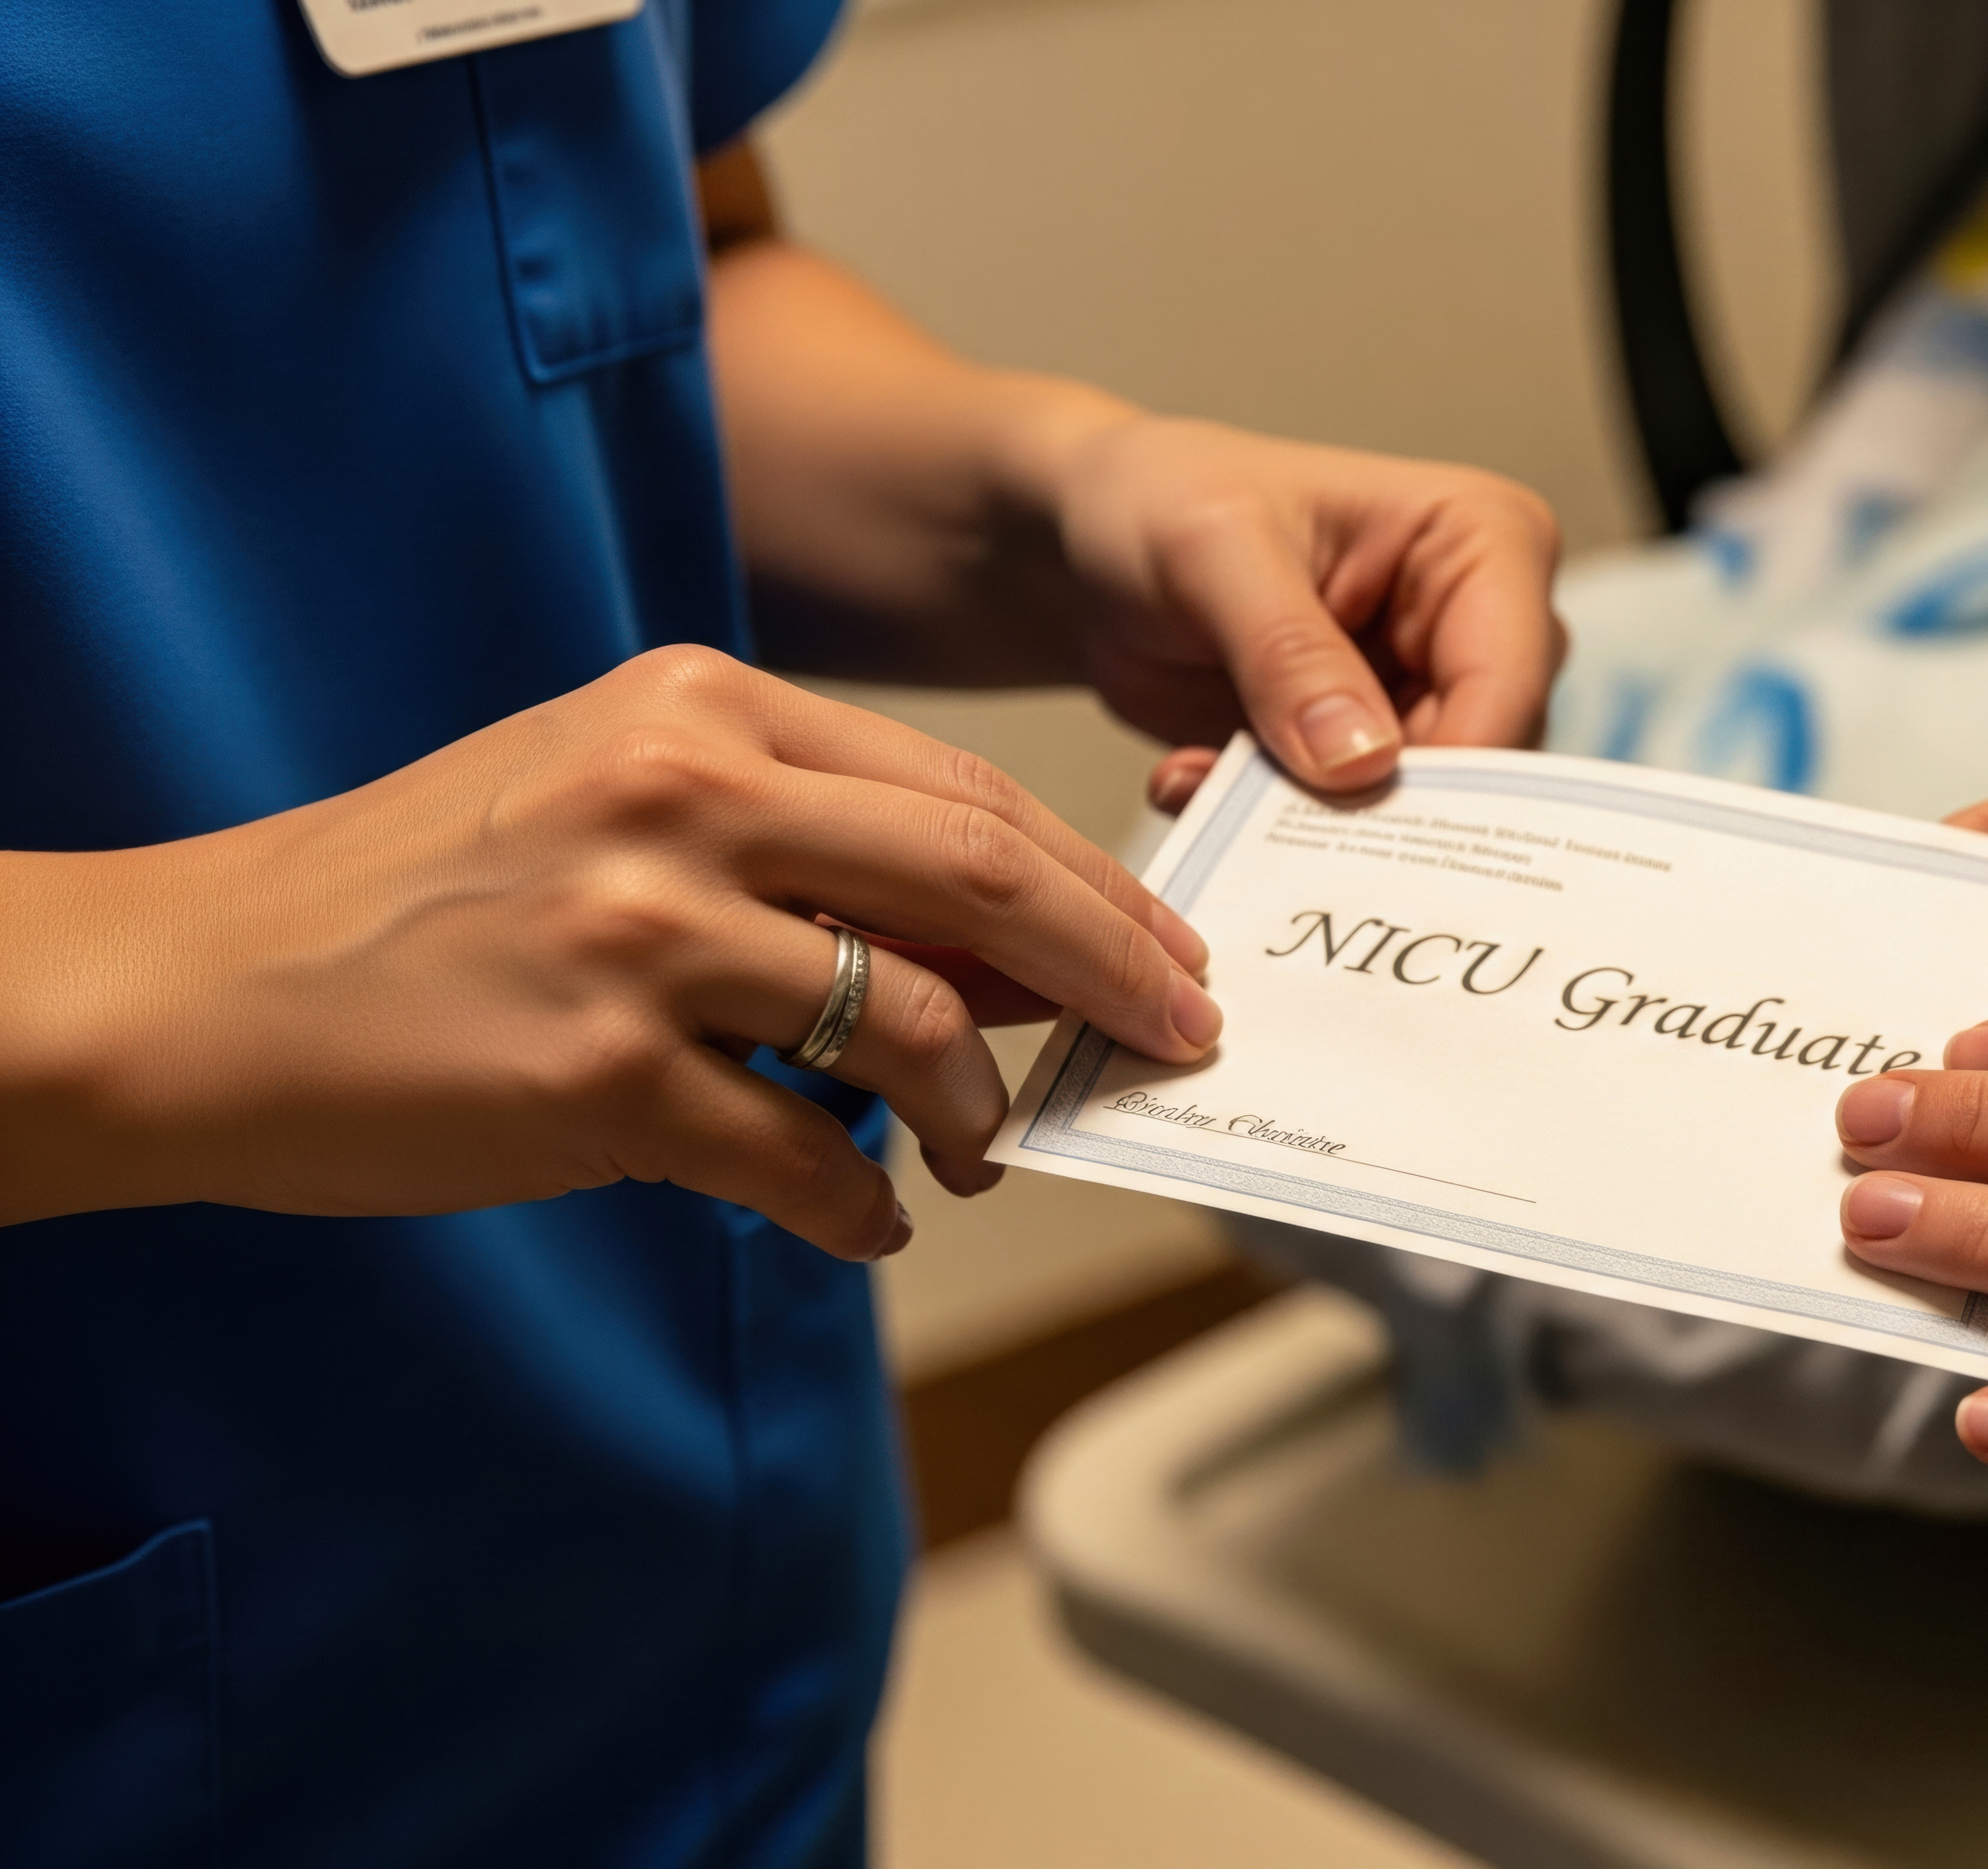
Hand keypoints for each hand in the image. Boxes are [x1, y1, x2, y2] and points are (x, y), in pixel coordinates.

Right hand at [0, 646, 1214, 1257]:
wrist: (212, 986)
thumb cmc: (428, 899)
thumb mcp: (619, 802)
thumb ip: (800, 848)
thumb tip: (993, 945)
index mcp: (698, 708)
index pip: (959, 793)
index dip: (1087, 885)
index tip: (1161, 954)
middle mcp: (677, 798)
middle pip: (976, 878)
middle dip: (1110, 970)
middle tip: (1178, 1039)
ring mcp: (635, 936)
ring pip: (906, 1023)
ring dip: (976, 1108)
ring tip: (981, 1151)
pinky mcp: (595, 1075)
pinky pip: (799, 1153)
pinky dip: (864, 1204)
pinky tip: (872, 1219)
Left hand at [1003, 406, 1565, 803]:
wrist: (1091, 542)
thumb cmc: (1160, 498)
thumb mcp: (1212, 551)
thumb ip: (1288, 652)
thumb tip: (1361, 761)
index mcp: (1483, 538)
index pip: (1508, 679)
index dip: (1450, 764)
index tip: (1357, 815)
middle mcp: (1480, 622)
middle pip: (1486, 759)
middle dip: (1376, 806)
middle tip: (1267, 815)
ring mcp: (1430, 691)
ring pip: (1424, 808)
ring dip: (1309, 819)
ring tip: (1204, 776)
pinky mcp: (1375, 749)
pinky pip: (1358, 825)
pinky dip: (1274, 823)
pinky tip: (1195, 777)